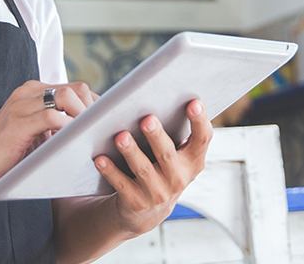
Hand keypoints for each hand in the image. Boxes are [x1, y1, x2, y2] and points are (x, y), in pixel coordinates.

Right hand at [0, 80, 98, 198]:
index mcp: (33, 92)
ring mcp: (22, 104)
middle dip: (94, 109)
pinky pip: (53, 116)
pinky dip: (68, 128)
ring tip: (91, 137)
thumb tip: (89, 133)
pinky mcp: (19, 121)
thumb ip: (55, 127)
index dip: (94, 105)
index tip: (105, 124)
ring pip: (67, 97)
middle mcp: (28, 92)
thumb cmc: (4, 158)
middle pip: (76, 88)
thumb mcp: (35, 136)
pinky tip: (74, 142)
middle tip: (102, 132)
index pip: (75, 88)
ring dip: (85, 117)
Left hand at [94, 99, 212, 234]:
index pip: (202, 139)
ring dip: (131, 152)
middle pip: (167, 154)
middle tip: (147, 119)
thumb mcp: (176, 155)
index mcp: (192, 161)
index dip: (200, 121)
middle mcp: (178, 178)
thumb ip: (175, 132)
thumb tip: (160, 94)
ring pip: (143, 170)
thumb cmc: (161, 168)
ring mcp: (158, 193)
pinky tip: (100, 158)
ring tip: (120, 136)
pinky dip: (110, 171)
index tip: (194, 103)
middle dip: (156, 136)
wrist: (147, 210)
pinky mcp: (136, 202)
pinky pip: (121, 184)